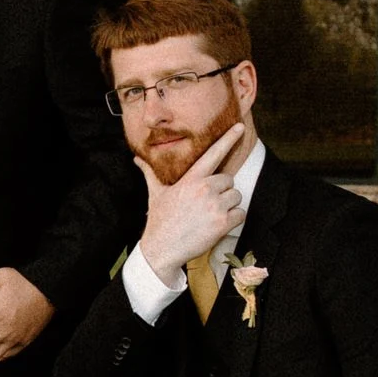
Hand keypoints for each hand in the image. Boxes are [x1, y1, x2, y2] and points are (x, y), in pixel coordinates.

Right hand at [137, 122, 246, 281]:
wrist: (161, 249)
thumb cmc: (159, 220)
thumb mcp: (155, 194)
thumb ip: (149, 173)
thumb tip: (136, 160)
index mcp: (190, 179)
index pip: (212, 154)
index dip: (228, 139)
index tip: (240, 127)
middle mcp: (204, 188)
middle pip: (229, 180)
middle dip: (222, 191)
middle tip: (206, 205)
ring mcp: (214, 205)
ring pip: (236, 197)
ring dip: (228, 206)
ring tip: (210, 216)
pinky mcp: (222, 222)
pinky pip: (240, 214)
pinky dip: (233, 220)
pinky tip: (216, 226)